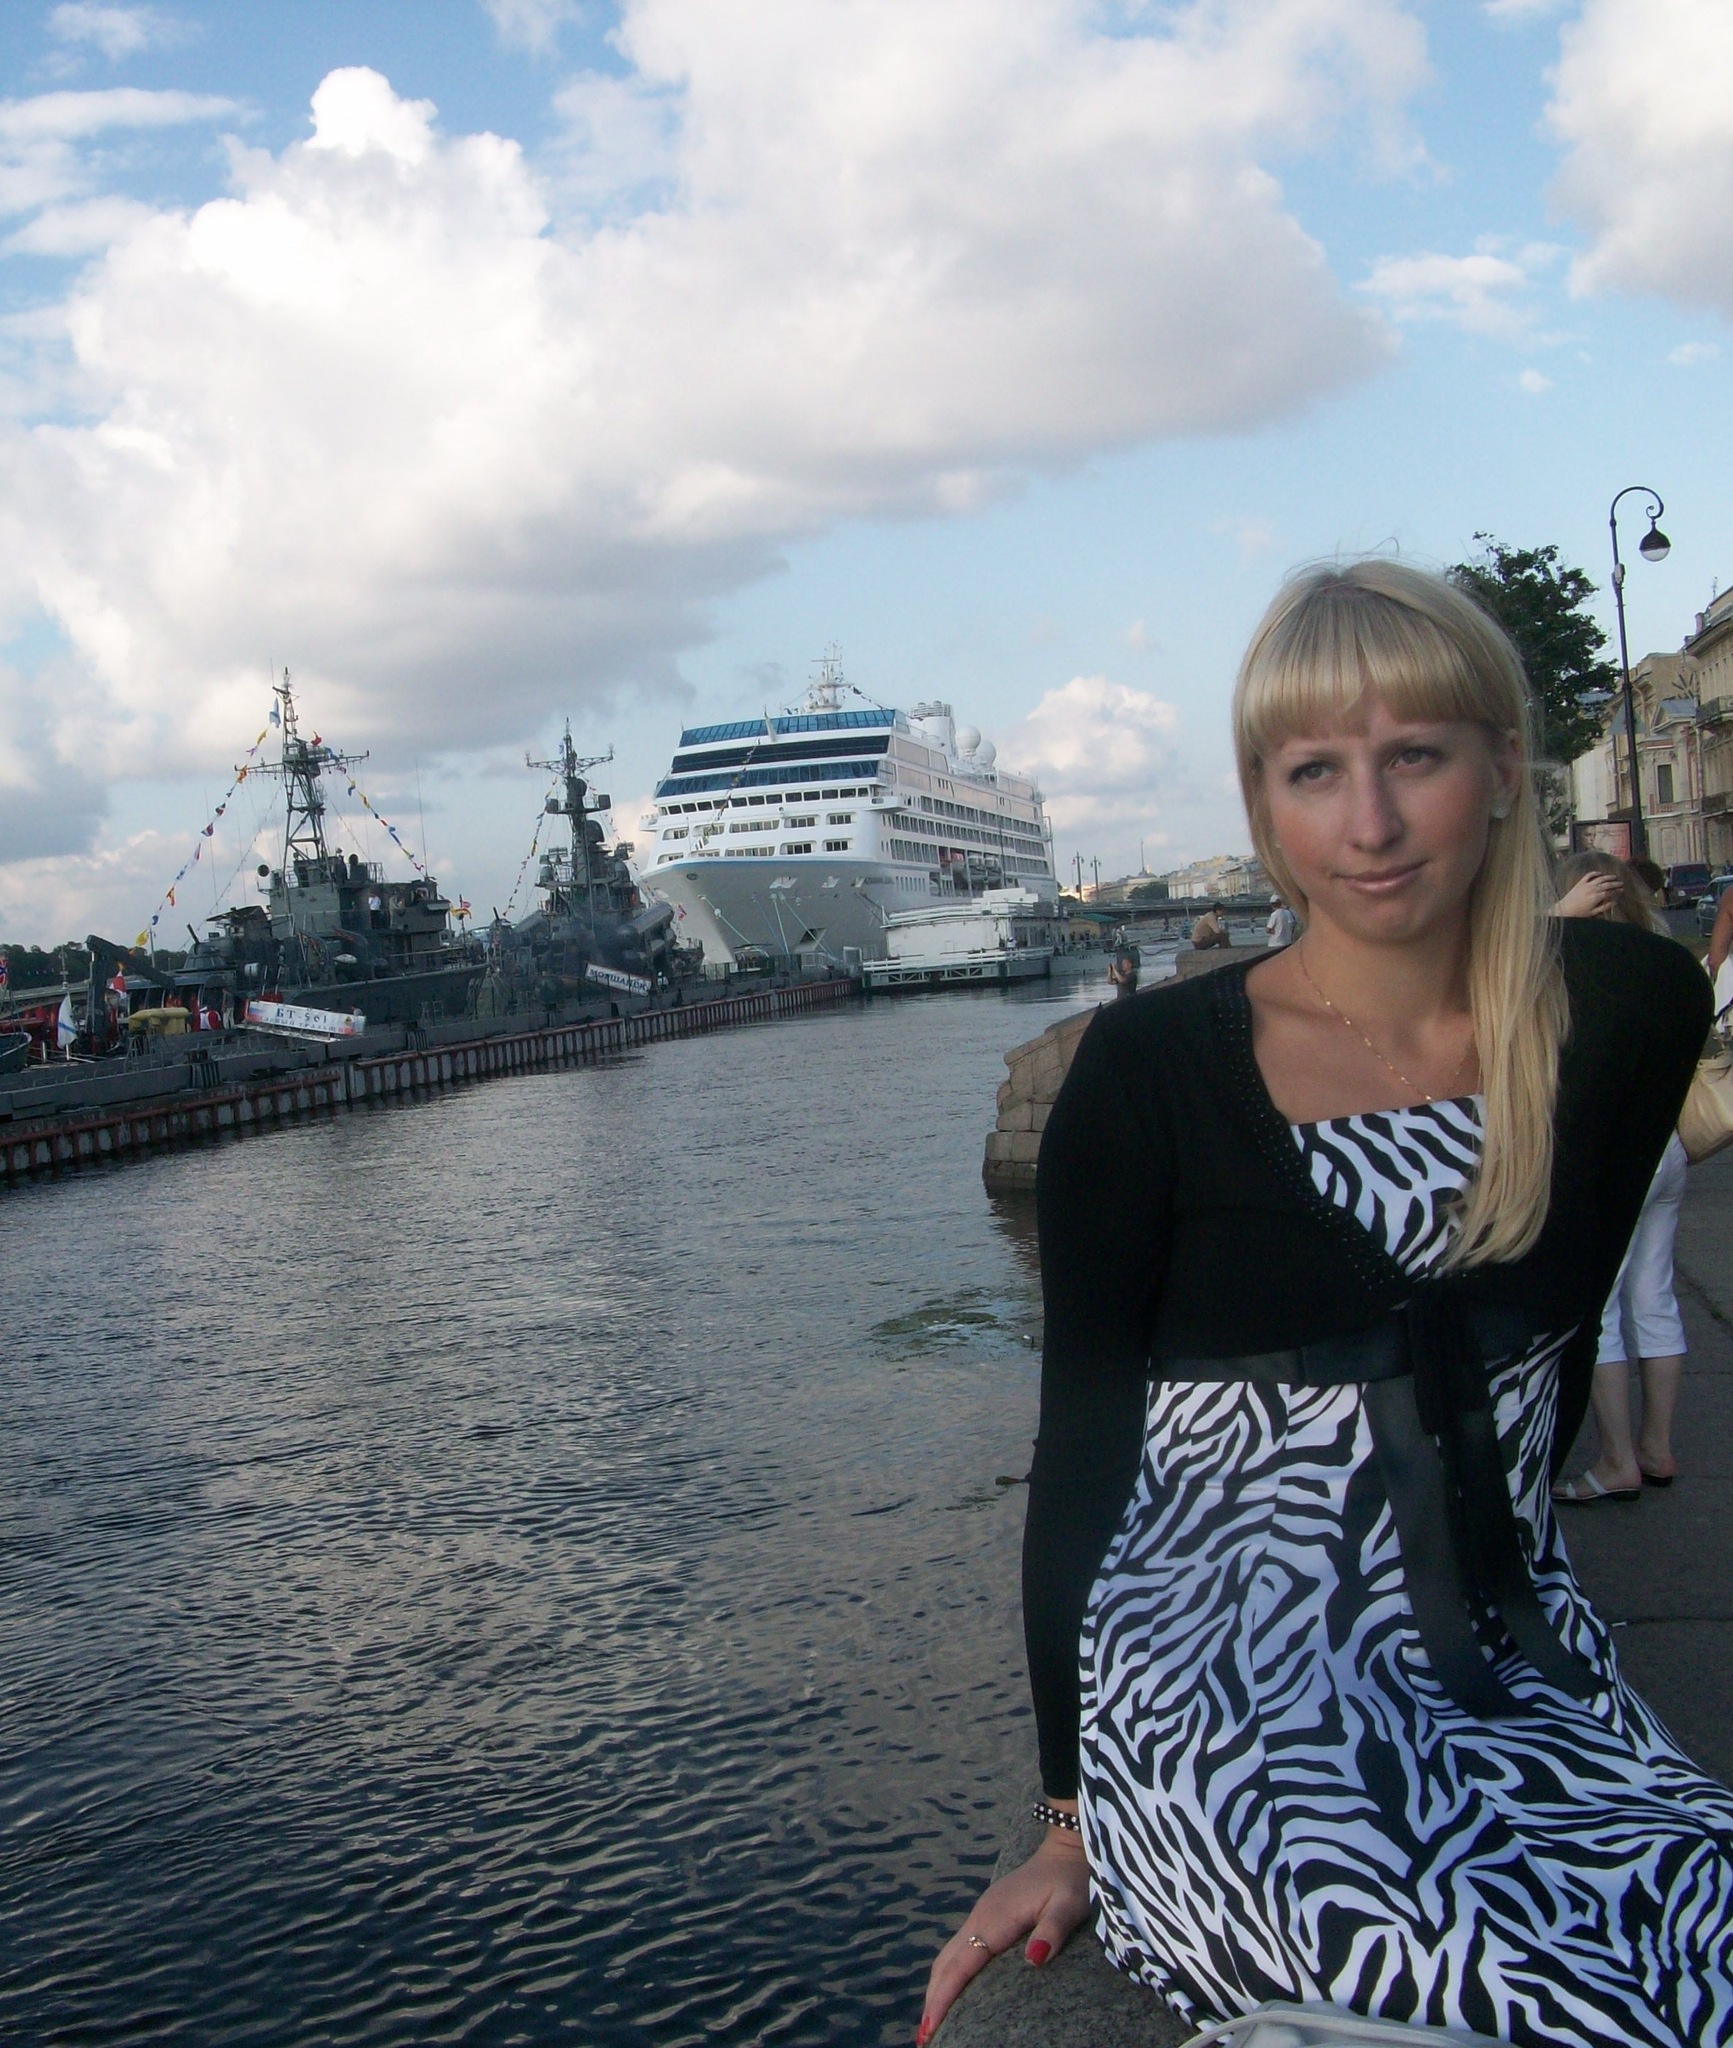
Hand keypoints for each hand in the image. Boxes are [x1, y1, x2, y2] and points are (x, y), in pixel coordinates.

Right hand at [917, 1828, 1089, 2043]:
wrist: (1064, 1849)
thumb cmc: (1070, 1880)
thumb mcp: (1069, 1906)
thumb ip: (1051, 1932)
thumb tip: (1033, 1961)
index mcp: (995, 1918)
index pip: (961, 1964)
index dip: (944, 1997)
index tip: (930, 2026)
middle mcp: (980, 1916)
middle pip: (946, 1963)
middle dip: (933, 1999)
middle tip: (924, 2038)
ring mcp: (981, 1914)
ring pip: (948, 1955)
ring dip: (936, 1988)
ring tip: (930, 2022)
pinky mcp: (986, 1915)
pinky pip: (958, 1948)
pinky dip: (947, 1974)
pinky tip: (950, 1990)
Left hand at [1554, 871, 1620, 918]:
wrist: (1565, 908)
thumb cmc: (1579, 913)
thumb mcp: (1593, 912)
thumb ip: (1604, 907)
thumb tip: (1615, 903)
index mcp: (1596, 897)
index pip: (1610, 892)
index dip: (1617, 891)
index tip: (1622, 890)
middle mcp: (1592, 889)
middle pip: (1607, 884)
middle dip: (1615, 884)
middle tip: (1621, 883)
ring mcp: (1586, 885)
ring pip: (1600, 878)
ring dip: (1608, 877)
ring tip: (1614, 877)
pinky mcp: (1580, 883)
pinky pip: (1589, 875)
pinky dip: (1595, 873)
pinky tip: (1600, 873)